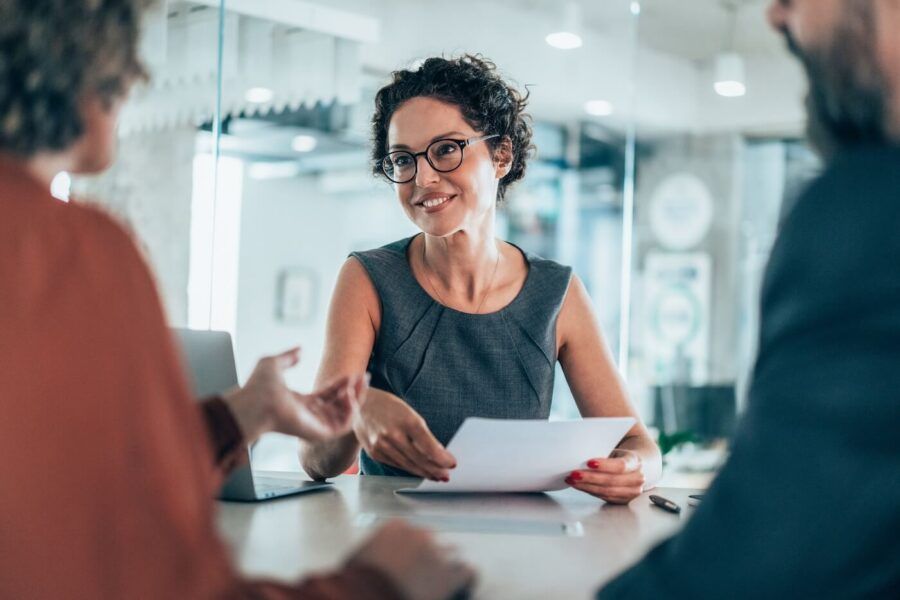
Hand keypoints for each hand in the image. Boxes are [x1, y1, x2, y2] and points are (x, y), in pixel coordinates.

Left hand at [222, 348, 365, 442]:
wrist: (254, 402)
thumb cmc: (258, 386)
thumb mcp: (274, 363)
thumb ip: (288, 357)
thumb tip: (299, 350)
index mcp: (301, 403)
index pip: (329, 395)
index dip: (343, 383)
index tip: (355, 372)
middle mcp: (310, 416)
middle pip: (340, 406)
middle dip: (355, 391)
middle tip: (364, 376)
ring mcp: (315, 426)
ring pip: (345, 416)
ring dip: (355, 399)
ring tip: (356, 383)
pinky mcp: (319, 434)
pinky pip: (344, 426)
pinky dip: (351, 411)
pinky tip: (349, 394)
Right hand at [349, 520, 475, 599]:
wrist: (368, 595)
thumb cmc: (359, 581)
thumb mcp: (362, 556)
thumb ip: (377, 548)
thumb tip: (382, 557)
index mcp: (396, 527)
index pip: (413, 532)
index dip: (413, 549)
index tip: (411, 560)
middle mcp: (420, 534)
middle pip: (434, 541)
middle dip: (430, 557)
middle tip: (424, 575)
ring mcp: (437, 553)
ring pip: (452, 554)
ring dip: (447, 567)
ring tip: (439, 582)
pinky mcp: (451, 574)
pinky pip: (468, 572)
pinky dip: (466, 579)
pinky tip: (463, 585)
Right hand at [353, 390, 455, 480]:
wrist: (360, 406)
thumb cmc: (389, 407)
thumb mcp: (409, 413)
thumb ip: (422, 432)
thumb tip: (438, 452)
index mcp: (406, 421)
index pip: (428, 445)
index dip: (442, 458)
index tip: (452, 464)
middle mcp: (393, 434)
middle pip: (419, 459)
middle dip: (435, 469)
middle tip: (446, 475)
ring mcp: (382, 445)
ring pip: (408, 465)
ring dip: (424, 473)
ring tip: (436, 477)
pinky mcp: (375, 453)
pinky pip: (396, 465)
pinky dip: (409, 469)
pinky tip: (418, 471)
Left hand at [565, 448, 644, 503]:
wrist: (635, 466)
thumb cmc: (621, 454)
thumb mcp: (616, 449)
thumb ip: (604, 449)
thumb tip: (580, 445)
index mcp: (636, 461)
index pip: (620, 465)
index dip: (604, 465)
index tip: (588, 462)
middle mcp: (637, 479)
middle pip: (611, 481)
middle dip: (590, 478)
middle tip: (573, 473)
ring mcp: (632, 492)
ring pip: (606, 491)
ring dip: (586, 486)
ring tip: (571, 479)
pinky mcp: (623, 500)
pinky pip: (604, 497)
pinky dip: (589, 490)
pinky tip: (578, 485)